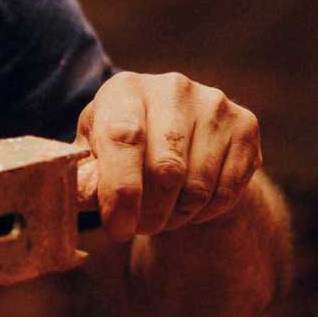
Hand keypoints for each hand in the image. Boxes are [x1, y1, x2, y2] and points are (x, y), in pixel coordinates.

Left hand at [72, 72, 261, 241]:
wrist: (180, 140)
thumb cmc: (122, 153)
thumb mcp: (95, 157)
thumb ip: (85, 176)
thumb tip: (72, 198)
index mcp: (124, 89)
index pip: (124, 139)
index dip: (121, 190)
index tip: (118, 228)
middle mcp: (171, 87)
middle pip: (166, 168)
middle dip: (149, 214)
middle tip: (138, 229)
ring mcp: (213, 103)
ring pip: (197, 186)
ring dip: (176, 217)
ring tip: (162, 216)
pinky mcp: (245, 125)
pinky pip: (226, 190)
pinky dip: (204, 213)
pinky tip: (190, 207)